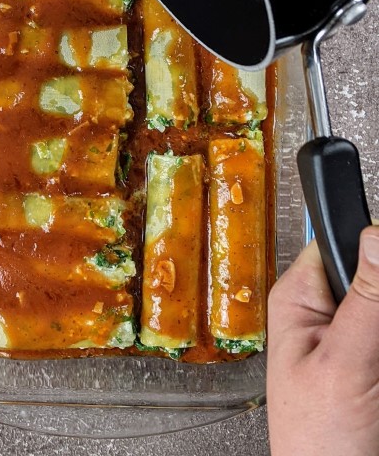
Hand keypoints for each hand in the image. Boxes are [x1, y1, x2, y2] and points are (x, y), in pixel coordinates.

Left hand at [267, 227, 378, 455]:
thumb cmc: (319, 441)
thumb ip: (365, 299)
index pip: (340, 242)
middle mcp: (323, 311)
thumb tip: (375, 235)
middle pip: (374, 279)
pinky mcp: (368, 358)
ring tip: (375, 378)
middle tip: (374, 350)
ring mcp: (350, 337)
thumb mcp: (344, 363)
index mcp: (300, 298)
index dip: (372, 252)